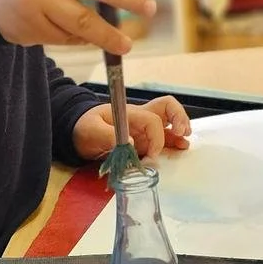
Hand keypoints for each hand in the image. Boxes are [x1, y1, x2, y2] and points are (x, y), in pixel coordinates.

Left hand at [72, 96, 192, 159]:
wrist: (77, 133)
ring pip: (168, 123)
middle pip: (167, 108)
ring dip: (179, 130)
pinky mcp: (141, 141)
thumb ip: (108, 136)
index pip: (152, 120)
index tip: (152, 155)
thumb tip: (131, 144)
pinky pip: (161, 138)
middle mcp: (140, 119)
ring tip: (185, 143)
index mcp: (130, 114)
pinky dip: (172, 142)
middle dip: (179, 118)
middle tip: (183, 134)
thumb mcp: (91, 130)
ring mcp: (142, 129)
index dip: (157, 137)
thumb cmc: (84, 127)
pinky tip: (179, 148)